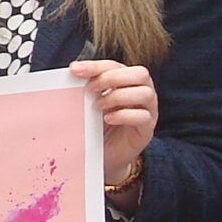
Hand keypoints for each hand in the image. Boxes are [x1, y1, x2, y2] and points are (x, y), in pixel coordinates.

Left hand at [71, 59, 157, 173]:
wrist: (105, 156)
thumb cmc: (99, 126)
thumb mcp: (91, 104)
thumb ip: (88, 89)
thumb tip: (73, 73)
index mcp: (127, 81)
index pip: (115, 66)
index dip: (96, 66)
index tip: (75, 70)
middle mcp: (142, 92)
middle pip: (140, 74)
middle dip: (112, 77)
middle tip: (91, 88)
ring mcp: (148, 110)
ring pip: (145, 93)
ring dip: (118, 96)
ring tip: (98, 106)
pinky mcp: (147, 129)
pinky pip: (143, 116)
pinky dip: (124, 115)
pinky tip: (108, 119)